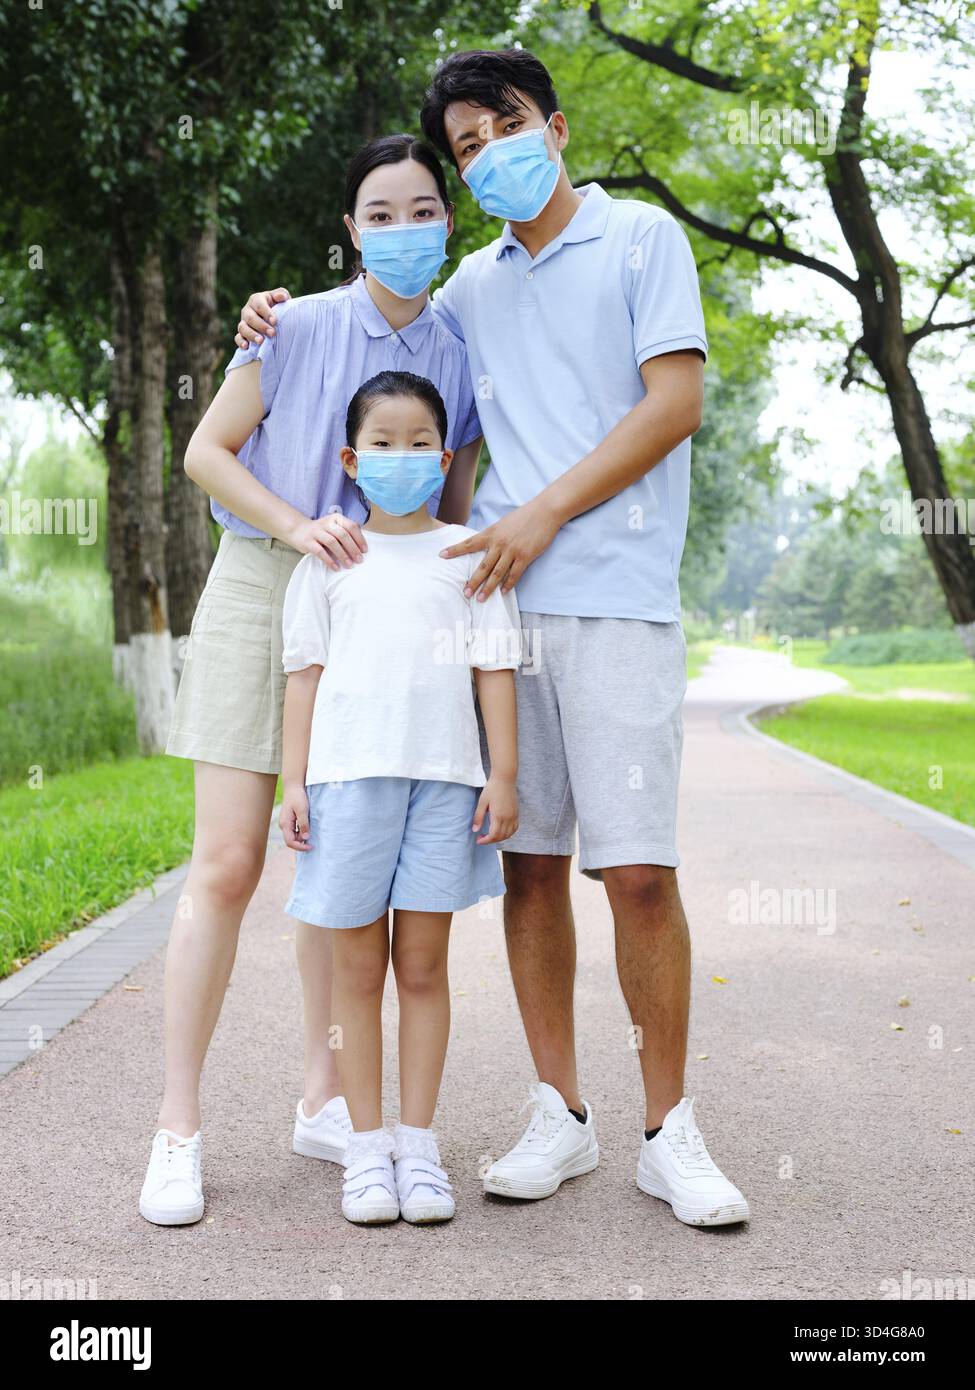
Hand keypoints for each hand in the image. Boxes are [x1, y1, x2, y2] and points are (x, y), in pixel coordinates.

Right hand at [235, 287, 290, 349]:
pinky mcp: (242, 334)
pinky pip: (238, 338)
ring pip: (243, 328)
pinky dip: (241, 342)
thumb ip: (282, 294)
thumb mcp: (282, 298)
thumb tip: (281, 297)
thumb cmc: (279, 307)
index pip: (259, 304)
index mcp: (256, 299)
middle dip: (261, 326)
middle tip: (272, 333)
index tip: (275, 321)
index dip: (266, 313)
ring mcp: (243, 322)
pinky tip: (247, 346)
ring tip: (261, 341)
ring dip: (251, 335)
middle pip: (250, 317)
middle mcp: (247, 310)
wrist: (276, 321)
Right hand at [280, 783, 311, 850]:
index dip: (300, 847)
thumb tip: (305, 837)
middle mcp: (284, 825)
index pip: (290, 842)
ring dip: (302, 838)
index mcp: (285, 824)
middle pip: (291, 841)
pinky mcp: (290, 821)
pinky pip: (295, 831)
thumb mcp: (302, 810)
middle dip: (301, 843)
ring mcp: (286, 823)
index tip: (310, 847)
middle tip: (313, 843)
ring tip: (312, 834)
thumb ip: (303, 824)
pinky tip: (308, 829)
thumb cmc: (297, 797)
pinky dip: (302, 833)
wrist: (293, 787)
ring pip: (294, 836)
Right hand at [288, 513, 367, 570]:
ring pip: (332, 542)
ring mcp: (316, 531)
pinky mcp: (307, 541)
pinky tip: (336, 567)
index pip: (351, 526)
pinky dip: (329, 560)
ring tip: (349, 565)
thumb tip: (361, 547)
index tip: (365, 551)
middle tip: (359, 560)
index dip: (359, 539)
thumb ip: (346, 533)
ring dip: (342, 555)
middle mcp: (326, 523)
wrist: (298, 530)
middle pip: (342, 535)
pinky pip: (320, 551)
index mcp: (336, 518)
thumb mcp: (334, 528)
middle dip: (353, 548)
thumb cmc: (322, 532)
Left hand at [440, 497, 560, 599]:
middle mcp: (499, 543)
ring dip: (488, 588)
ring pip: (497, 573)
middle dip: (473, 581)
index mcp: (491, 533)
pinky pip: (515, 574)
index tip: (442, 555)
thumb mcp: (503, 524)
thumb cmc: (523, 516)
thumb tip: (484, 546)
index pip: (469, 543)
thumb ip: (493, 536)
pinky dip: (508, 584)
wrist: (544, 512)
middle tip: (465, 593)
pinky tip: (503, 592)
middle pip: (483, 566)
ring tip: (480, 599)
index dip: (455, 550)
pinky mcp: (526, 556)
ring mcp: (512, 551)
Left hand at [472, 776, 517, 844]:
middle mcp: (508, 818)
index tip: (478, 840)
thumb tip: (475, 830)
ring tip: (490, 835)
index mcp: (498, 816)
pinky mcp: (516, 813)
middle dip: (491, 840)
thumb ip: (478, 817)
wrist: (505, 778)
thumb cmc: (492, 788)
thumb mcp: (482, 802)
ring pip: (509, 834)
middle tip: (481, 838)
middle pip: (501, 836)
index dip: (485, 840)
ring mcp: (514, 816)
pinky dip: (508, 833)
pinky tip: (501, 831)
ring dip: (499, 838)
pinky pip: (515, 828)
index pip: (493, 835)